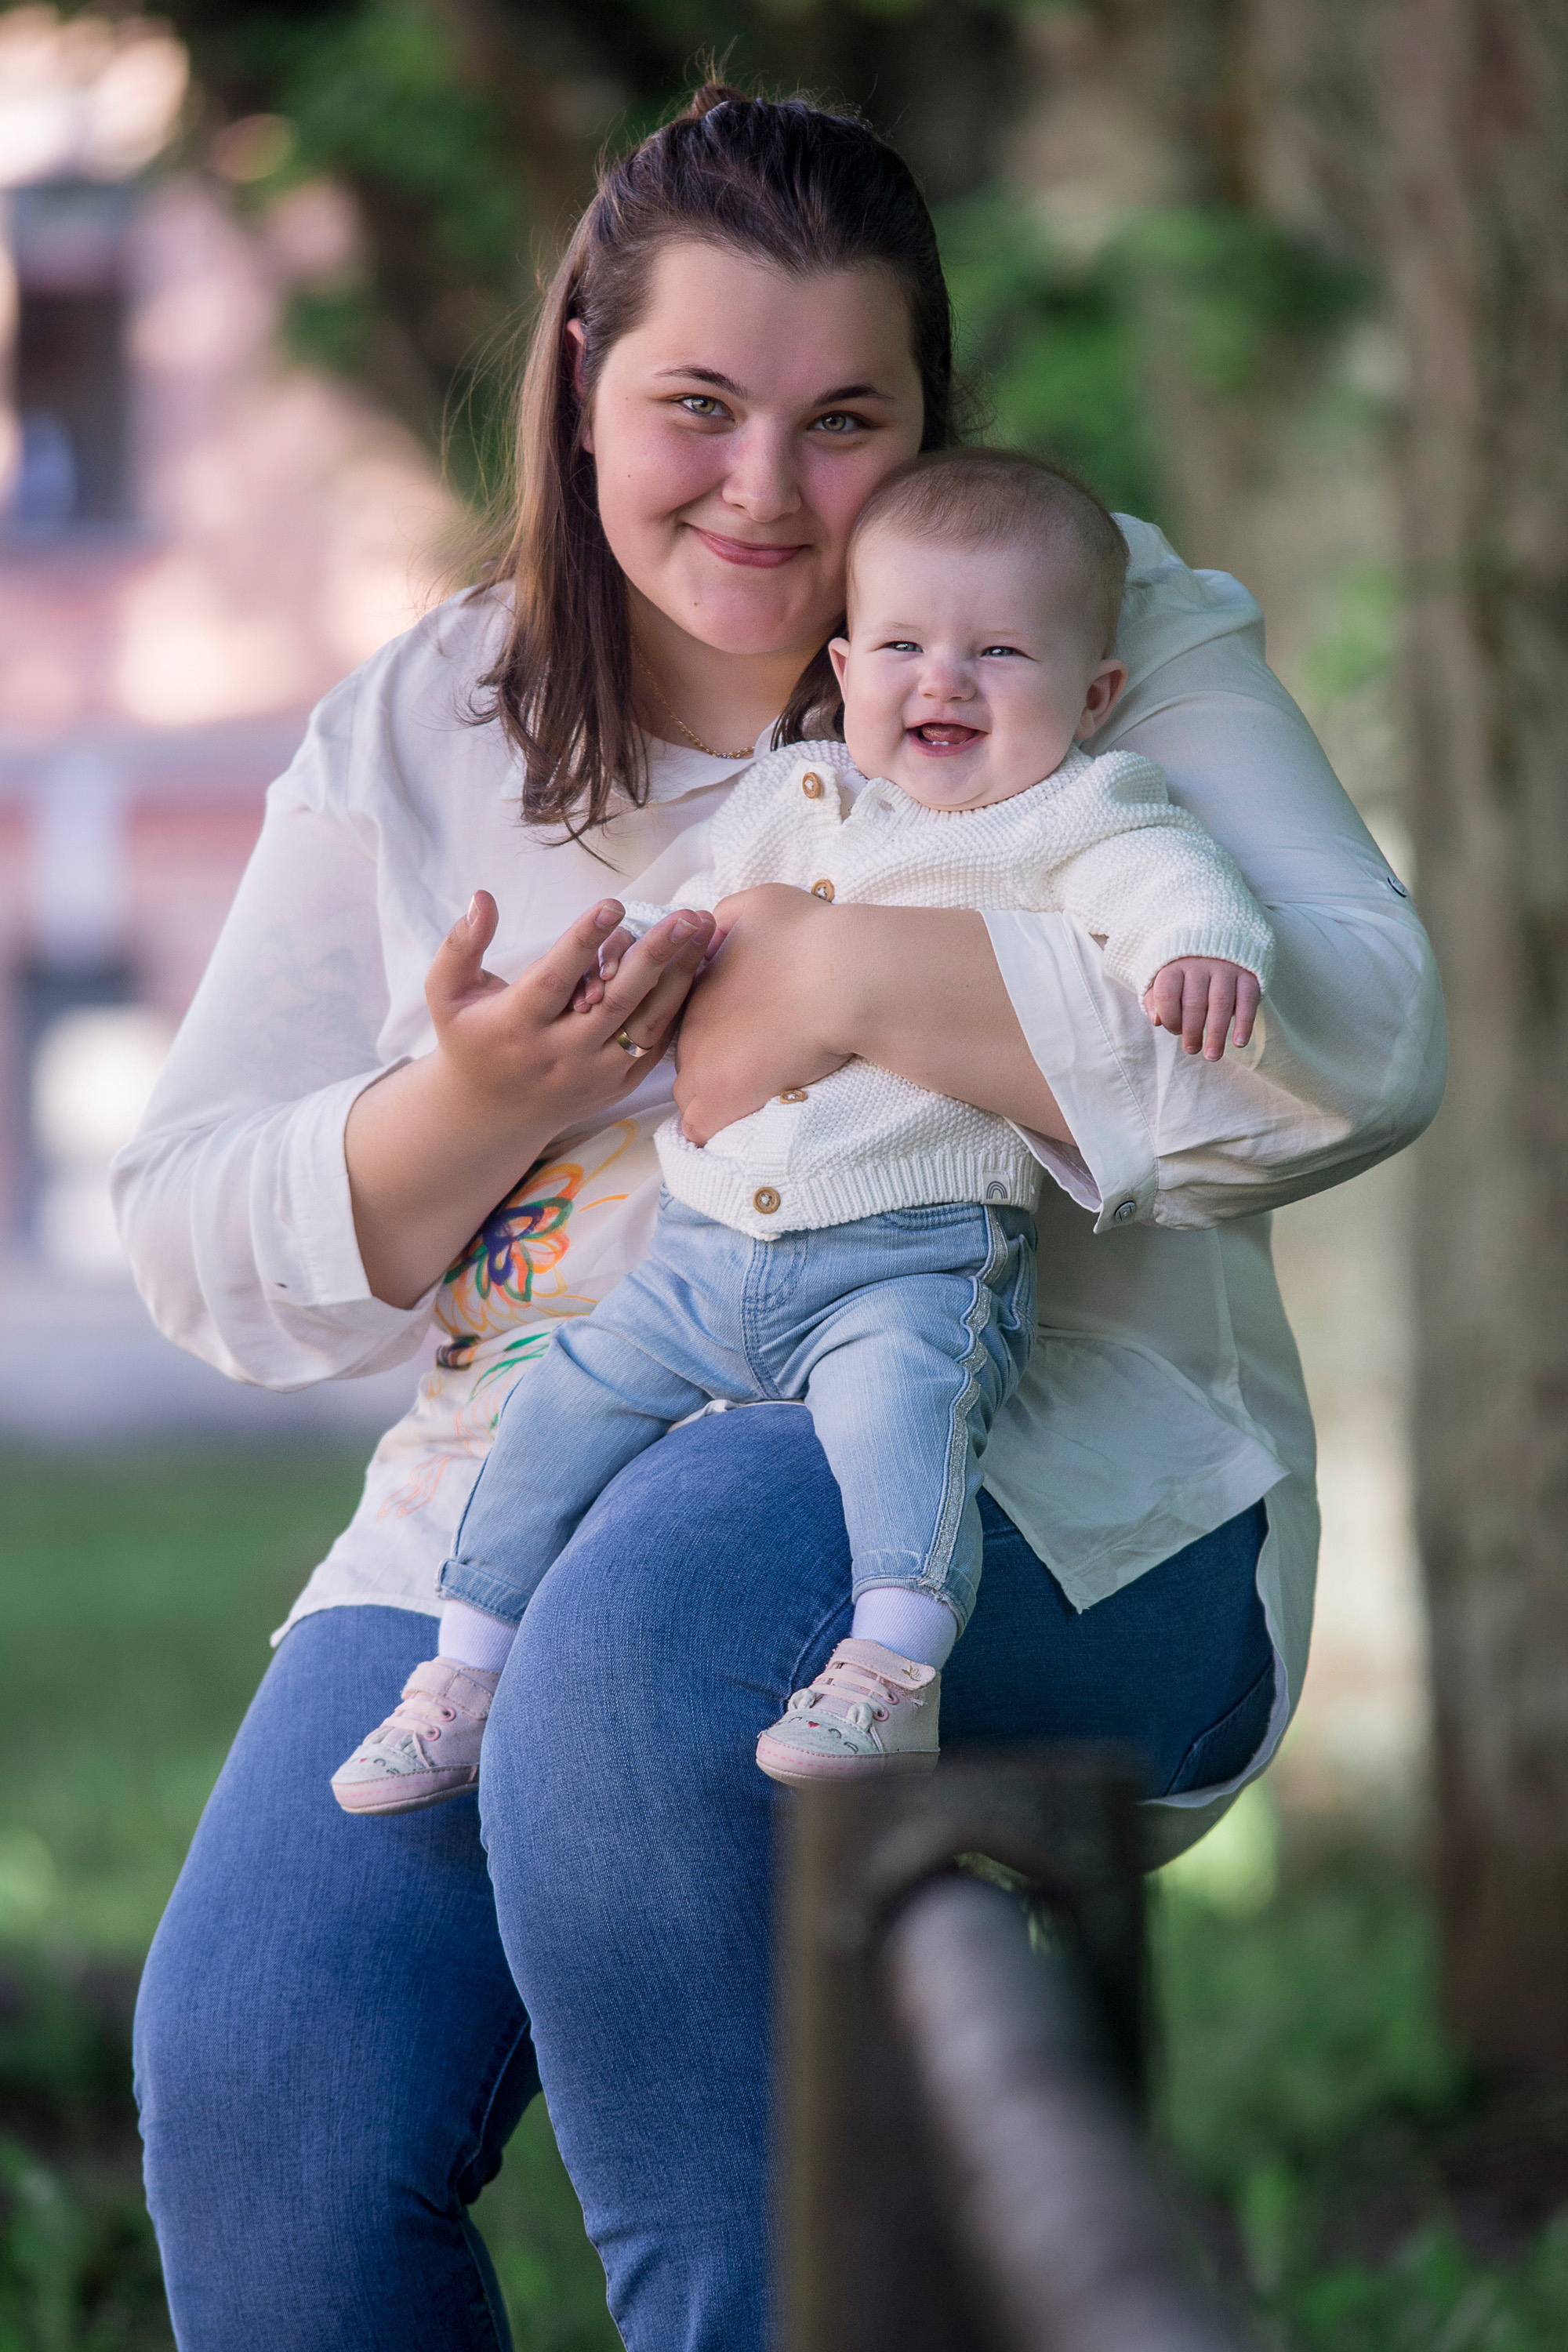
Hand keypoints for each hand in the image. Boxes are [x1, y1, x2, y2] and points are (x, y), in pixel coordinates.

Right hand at [428, 890, 715, 1130]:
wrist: (492, 1112)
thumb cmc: (471, 1037)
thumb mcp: (447, 994)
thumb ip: (461, 946)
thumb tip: (482, 898)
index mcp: (516, 1026)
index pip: (554, 980)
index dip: (583, 942)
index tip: (613, 904)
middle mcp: (558, 1055)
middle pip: (614, 1003)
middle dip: (653, 956)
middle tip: (684, 916)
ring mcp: (592, 1074)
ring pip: (645, 1025)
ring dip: (678, 976)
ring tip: (702, 931)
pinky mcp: (617, 1084)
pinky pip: (655, 1044)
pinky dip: (677, 1005)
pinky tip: (695, 965)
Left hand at [673, 884, 850, 1144]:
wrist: (840, 975)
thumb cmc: (808, 935)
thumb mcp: (759, 904)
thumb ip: (729, 918)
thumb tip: (715, 929)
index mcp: (695, 986)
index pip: (691, 1019)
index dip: (720, 1030)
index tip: (751, 1033)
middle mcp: (687, 1024)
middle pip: (689, 1057)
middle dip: (715, 1065)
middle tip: (758, 1064)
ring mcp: (698, 1064)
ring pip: (690, 1095)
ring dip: (716, 1097)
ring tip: (755, 1095)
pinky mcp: (718, 1099)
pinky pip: (698, 1130)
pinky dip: (716, 1128)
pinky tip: (741, 1122)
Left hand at [1142, 958, 1259, 1059]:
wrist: (1218, 937)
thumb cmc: (1186, 970)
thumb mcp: (1164, 977)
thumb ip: (1156, 999)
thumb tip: (1156, 1020)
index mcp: (1175, 965)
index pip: (1167, 995)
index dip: (1169, 1018)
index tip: (1175, 1031)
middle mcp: (1200, 964)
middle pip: (1194, 1002)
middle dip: (1192, 1031)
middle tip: (1192, 1049)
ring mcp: (1225, 968)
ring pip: (1220, 1003)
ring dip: (1216, 1033)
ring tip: (1212, 1055)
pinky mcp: (1248, 974)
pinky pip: (1247, 1000)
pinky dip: (1244, 1023)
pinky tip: (1239, 1042)